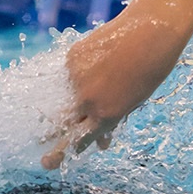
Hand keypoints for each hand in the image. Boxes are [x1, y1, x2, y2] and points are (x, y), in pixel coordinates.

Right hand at [42, 9, 189, 168]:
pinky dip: (80, 72)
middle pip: (62, 125)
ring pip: (66, 96)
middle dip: (50, 140)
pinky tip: (102, 60)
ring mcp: (76, 79)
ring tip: (83, 96)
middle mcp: (88, 100)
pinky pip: (70, 72)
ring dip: (69, 101)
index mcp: (107, 115)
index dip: (68, 151)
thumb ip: (115, 119)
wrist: (150, 33)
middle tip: (42, 153)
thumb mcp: (135, 100)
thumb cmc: (150, 69)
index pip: (81, 140)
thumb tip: (102, 144)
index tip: (54, 161)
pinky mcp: (71, 59)